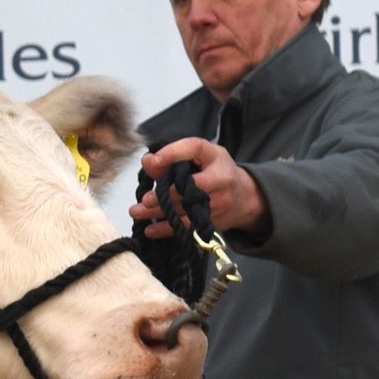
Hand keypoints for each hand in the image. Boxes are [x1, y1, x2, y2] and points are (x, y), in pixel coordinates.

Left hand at [131, 138, 269, 238]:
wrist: (242, 198)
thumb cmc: (213, 173)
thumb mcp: (198, 159)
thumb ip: (170, 160)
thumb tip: (147, 161)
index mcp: (215, 156)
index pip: (195, 148)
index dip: (173, 153)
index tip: (153, 160)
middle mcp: (221, 178)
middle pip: (192, 185)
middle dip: (167, 193)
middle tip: (145, 199)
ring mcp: (219, 201)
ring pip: (185, 209)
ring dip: (157, 212)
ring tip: (136, 211)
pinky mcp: (213, 221)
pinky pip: (186, 227)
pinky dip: (165, 229)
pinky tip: (149, 230)